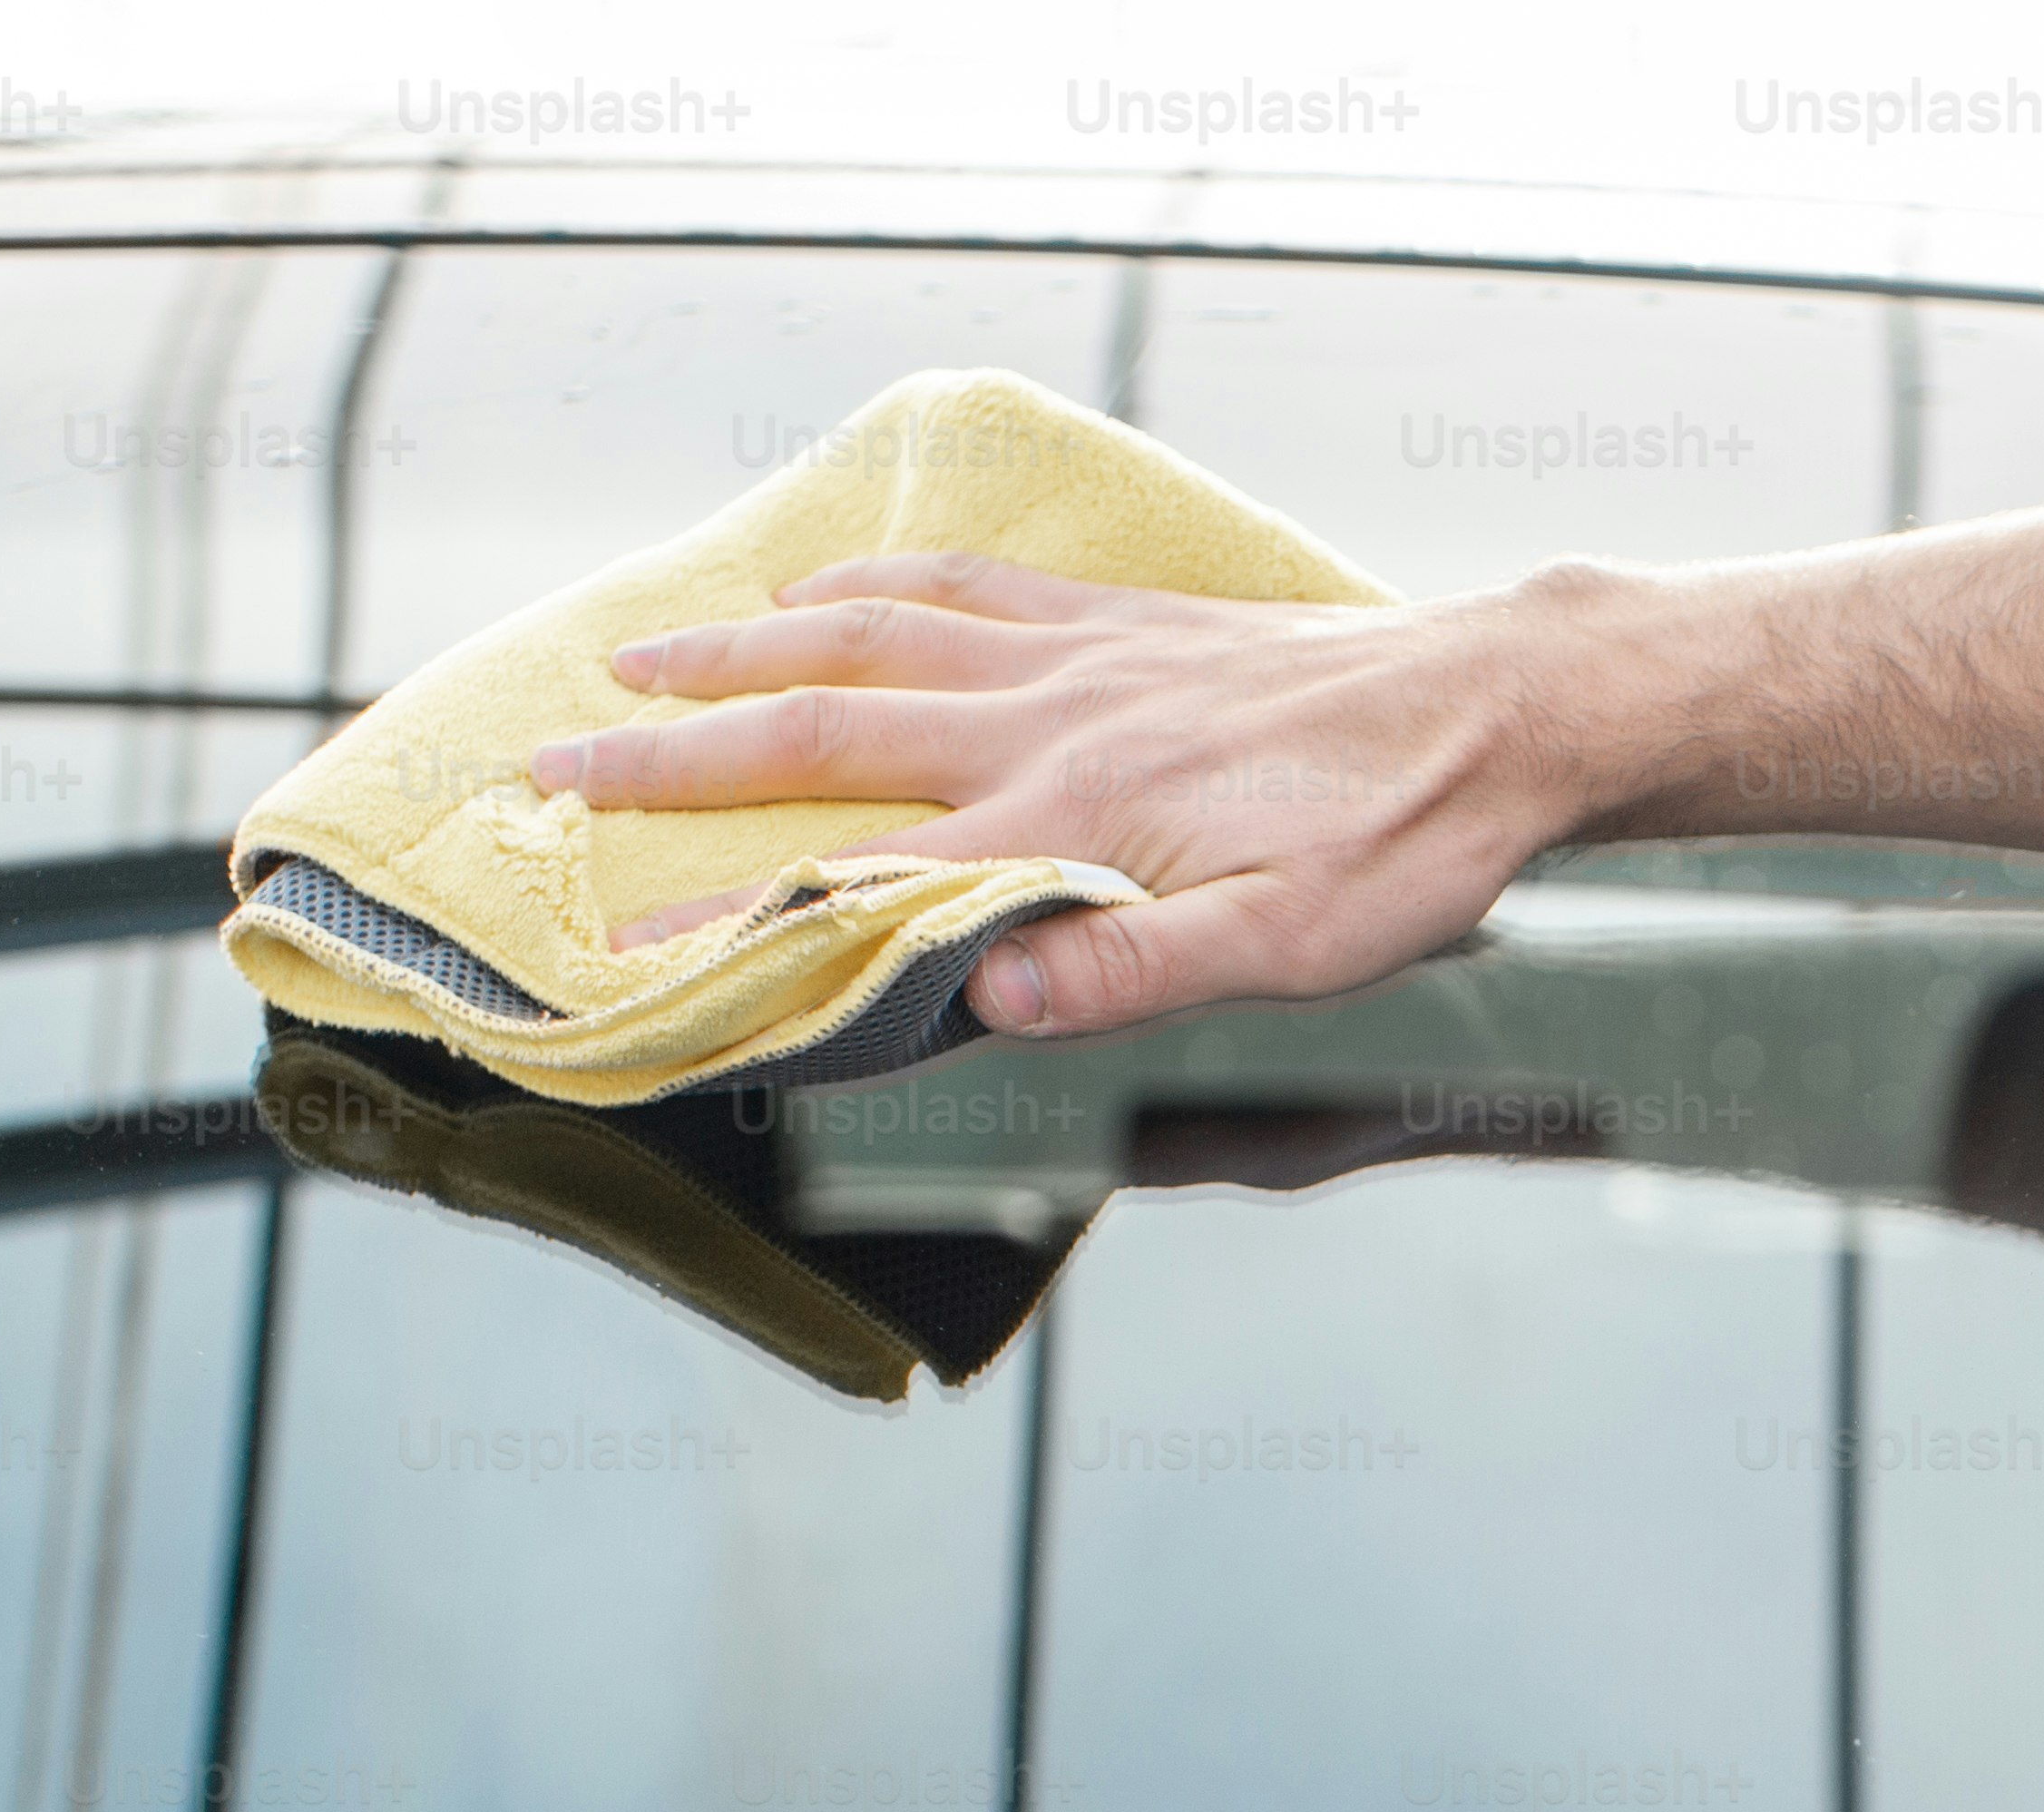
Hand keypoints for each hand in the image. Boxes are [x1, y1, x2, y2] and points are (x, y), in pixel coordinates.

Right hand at [525, 552, 1633, 1035]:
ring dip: (737, 648)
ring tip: (630, 659)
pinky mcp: (1116, 621)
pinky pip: (959, 585)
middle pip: (816, 733)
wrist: (1495, 709)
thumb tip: (988, 996)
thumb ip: (1135, 970)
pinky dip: (867, 583)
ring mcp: (1075, 657)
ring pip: (865, 637)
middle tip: (548, 771)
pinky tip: (817, 586)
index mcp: (1071, 824)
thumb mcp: (1292, 949)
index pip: (862, 878)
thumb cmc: (1404, 846)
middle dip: (668, 757)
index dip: (729, 917)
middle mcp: (1046, 724)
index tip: (619, 949)